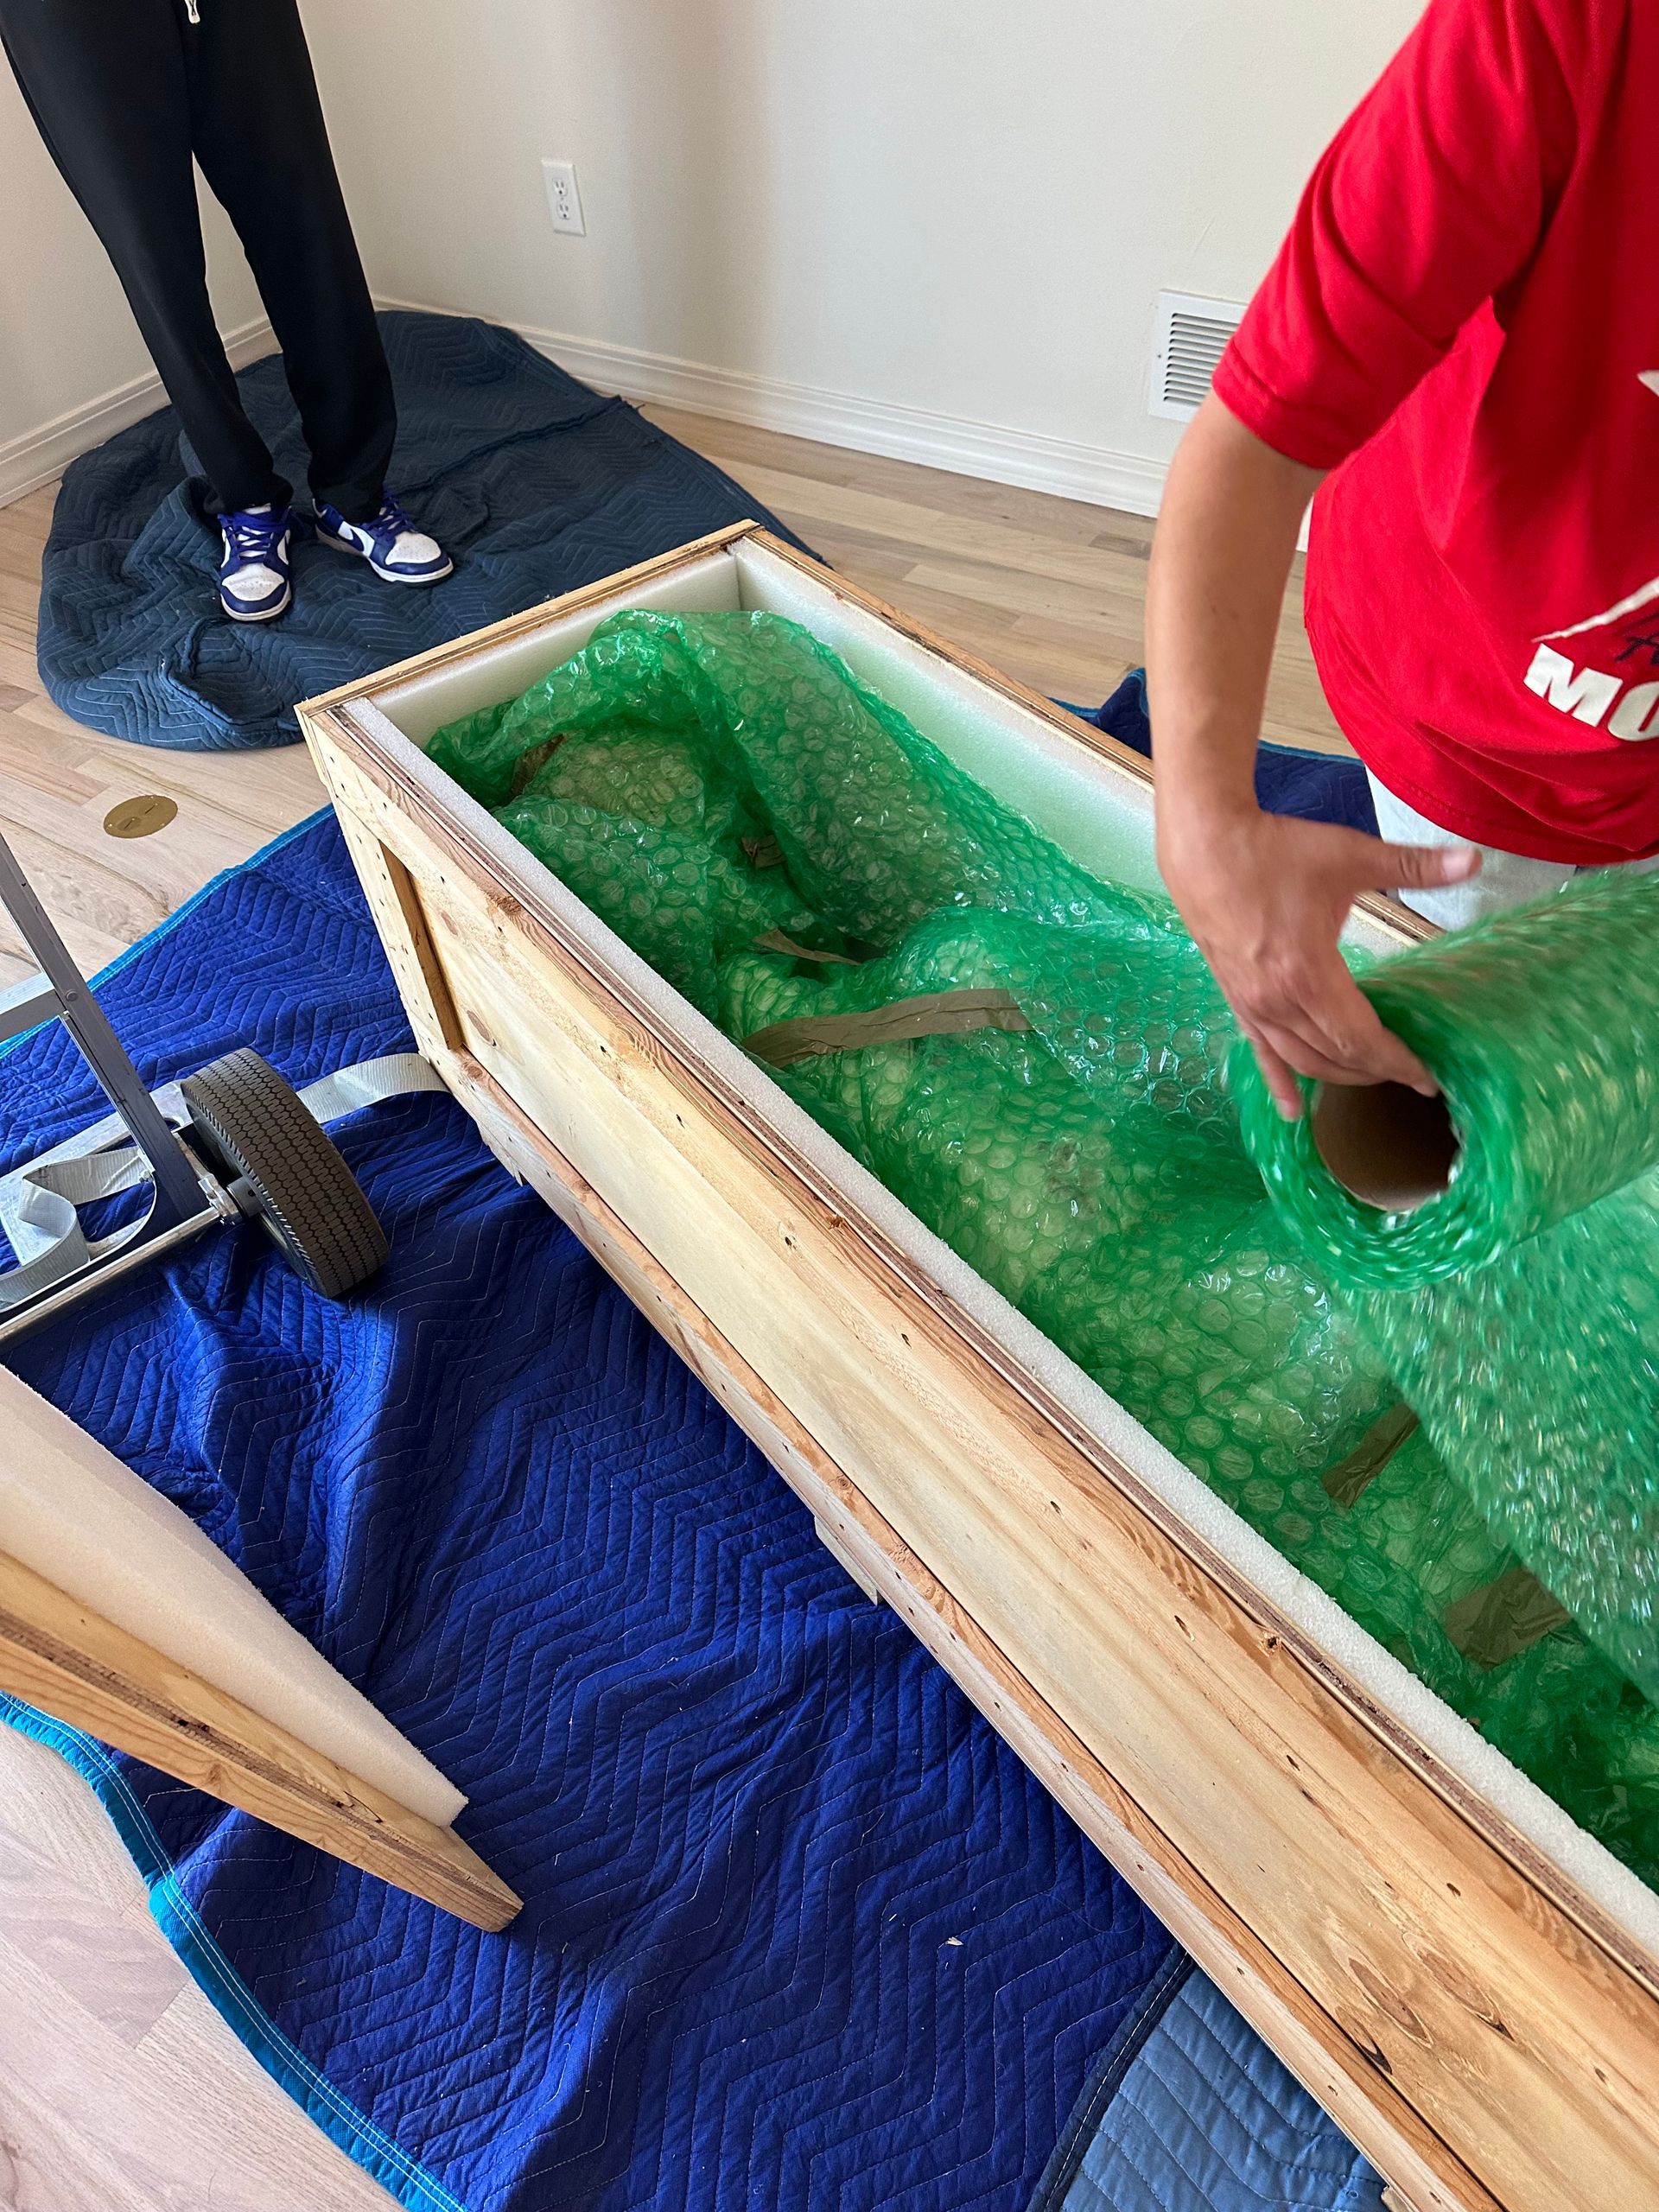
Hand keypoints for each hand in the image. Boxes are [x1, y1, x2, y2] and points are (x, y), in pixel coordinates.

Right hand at [1158, 802, 1479, 1117]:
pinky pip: (1262, 1052)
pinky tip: (1292, 1110)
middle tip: (1411, 1074)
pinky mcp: (1236, 999)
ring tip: (1372, 1078)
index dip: (1398, 1062)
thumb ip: (1412, 865)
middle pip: (1335, 1056)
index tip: (1428, 1077)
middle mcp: (1278, 1002)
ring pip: (1302, 1060)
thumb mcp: (1348, 856)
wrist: (1203, 845)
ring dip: (1339, 1075)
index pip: (1362, 1039)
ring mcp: (1253, 1005)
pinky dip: (1281, 1082)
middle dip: (1376, 1071)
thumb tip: (1473, 859)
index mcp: (1309, 975)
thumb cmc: (1274, 850)